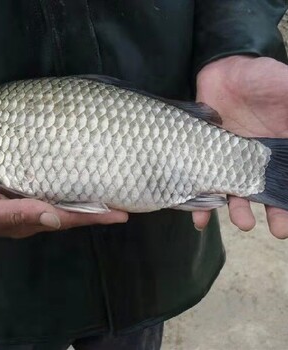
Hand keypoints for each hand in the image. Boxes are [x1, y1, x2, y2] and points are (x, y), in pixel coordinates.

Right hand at [0, 178, 127, 237]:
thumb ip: (19, 214)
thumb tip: (56, 218)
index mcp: (31, 221)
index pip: (72, 219)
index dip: (98, 217)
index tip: (122, 215)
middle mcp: (36, 216)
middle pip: (74, 214)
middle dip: (99, 210)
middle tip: (123, 202)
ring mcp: (29, 207)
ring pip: (65, 204)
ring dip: (87, 201)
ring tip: (108, 193)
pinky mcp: (21, 197)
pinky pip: (52, 195)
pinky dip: (68, 191)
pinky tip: (75, 183)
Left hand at [194, 55, 287, 238]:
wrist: (224, 70)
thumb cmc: (261, 78)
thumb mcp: (287, 88)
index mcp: (280, 148)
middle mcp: (256, 160)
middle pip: (266, 191)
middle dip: (272, 213)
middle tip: (275, 229)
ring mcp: (229, 161)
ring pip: (235, 192)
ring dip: (238, 211)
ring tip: (243, 222)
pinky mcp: (205, 158)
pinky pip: (202, 182)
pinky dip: (200, 202)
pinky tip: (200, 217)